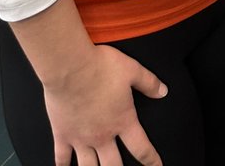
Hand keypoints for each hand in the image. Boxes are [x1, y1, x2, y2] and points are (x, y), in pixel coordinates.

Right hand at [43, 43, 166, 165]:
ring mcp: (81, 138)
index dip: (151, 160)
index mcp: (122, 121)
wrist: (70, 67)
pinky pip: (62, 157)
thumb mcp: (132, 70)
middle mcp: (102, 135)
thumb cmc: (100, 67)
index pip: (141, 148)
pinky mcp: (62, 134)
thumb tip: (162, 91)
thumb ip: (149, 83)